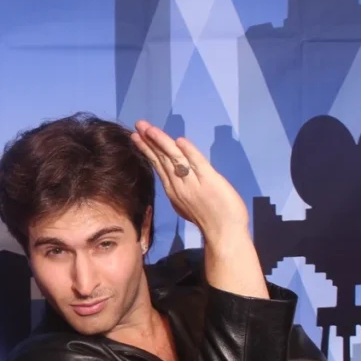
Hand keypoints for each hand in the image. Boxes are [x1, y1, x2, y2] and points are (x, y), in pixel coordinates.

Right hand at [131, 120, 249, 242]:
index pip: (158, 165)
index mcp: (174, 190)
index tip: (136, 137)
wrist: (224, 234)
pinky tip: (179, 141)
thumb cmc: (210, 220)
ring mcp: (193, 183)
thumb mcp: (187, 204)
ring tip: (149, 129)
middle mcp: (179, 185)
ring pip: (174, 158)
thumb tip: (174, 177)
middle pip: (162, 159)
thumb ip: (181, 189)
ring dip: (162, 142)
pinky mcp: (209, 181)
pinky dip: (189, 152)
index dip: (147, 149)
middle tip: (137, 125)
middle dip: (149, 141)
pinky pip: (197, 164)